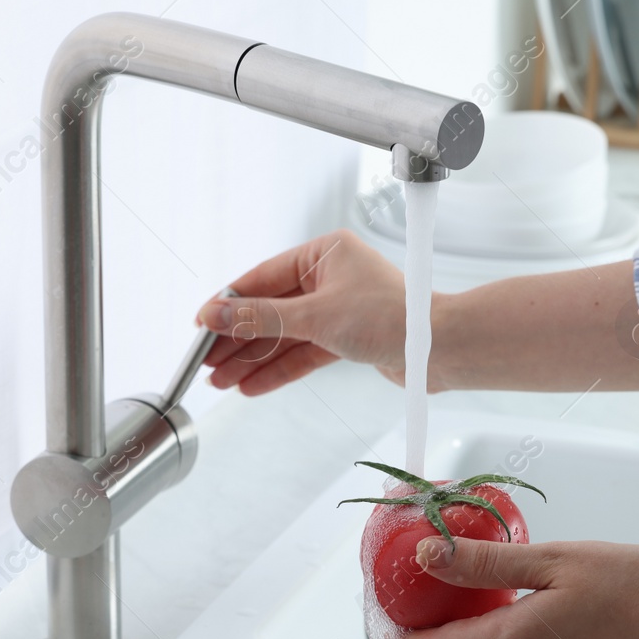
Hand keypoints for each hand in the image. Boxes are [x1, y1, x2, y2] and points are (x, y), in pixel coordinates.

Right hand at [196, 230, 410, 395]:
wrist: (437, 350)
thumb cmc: (391, 318)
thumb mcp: (315, 317)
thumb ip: (261, 319)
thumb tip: (217, 316)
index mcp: (324, 253)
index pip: (262, 278)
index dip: (228, 305)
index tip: (201, 326)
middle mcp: (329, 277)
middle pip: (270, 309)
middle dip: (238, 339)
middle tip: (206, 362)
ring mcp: (337, 308)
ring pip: (284, 335)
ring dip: (253, 359)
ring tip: (222, 381)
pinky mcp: (346, 337)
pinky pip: (303, 352)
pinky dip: (279, 369)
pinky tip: (252, 385)